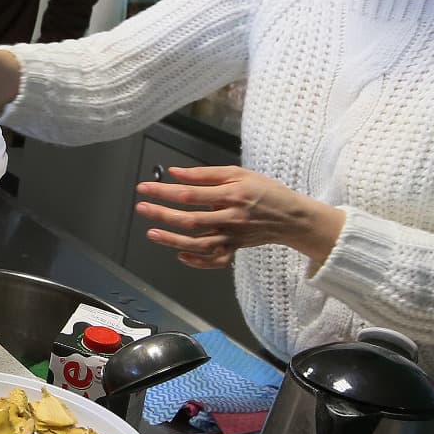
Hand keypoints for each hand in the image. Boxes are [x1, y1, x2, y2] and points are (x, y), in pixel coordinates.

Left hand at [133, 165, 345, 268]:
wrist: (292, 217)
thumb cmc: (265, 190)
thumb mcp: (238, 173)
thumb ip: (205, 174)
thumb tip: (175, 173)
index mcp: (231, 195)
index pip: (190, 194)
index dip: (164, 192)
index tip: (144, 188)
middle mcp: (231, 218)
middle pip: (190, 220)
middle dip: (162, 214)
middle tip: (141, 208)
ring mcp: (233, 237)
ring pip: (198, 243)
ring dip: (172, 240)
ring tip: (151, 233)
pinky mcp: (236, 249)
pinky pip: (215, 260)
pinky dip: (197, 261)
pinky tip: (180, 255)